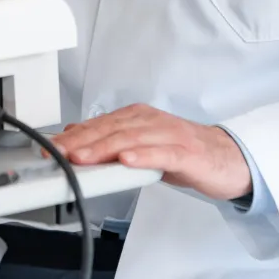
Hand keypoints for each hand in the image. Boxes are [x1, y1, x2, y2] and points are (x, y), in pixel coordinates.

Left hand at [49, 104, 251, 201]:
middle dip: (79, 142)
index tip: (49, 148)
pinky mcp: (186, 152)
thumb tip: (77, 138)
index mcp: (137, 117)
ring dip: (102, 149)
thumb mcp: (143, 145)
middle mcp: (149, 121)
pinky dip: (142, 156)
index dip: (71, 137)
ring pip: (129, 139)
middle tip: (56, 154)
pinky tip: (126, 161)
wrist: (229, 158)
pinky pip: (161, 153)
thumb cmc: (185, 152)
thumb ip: (113, 141)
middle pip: (108, 130)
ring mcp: (168, 134)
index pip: (98, 125)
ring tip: (81, 158)